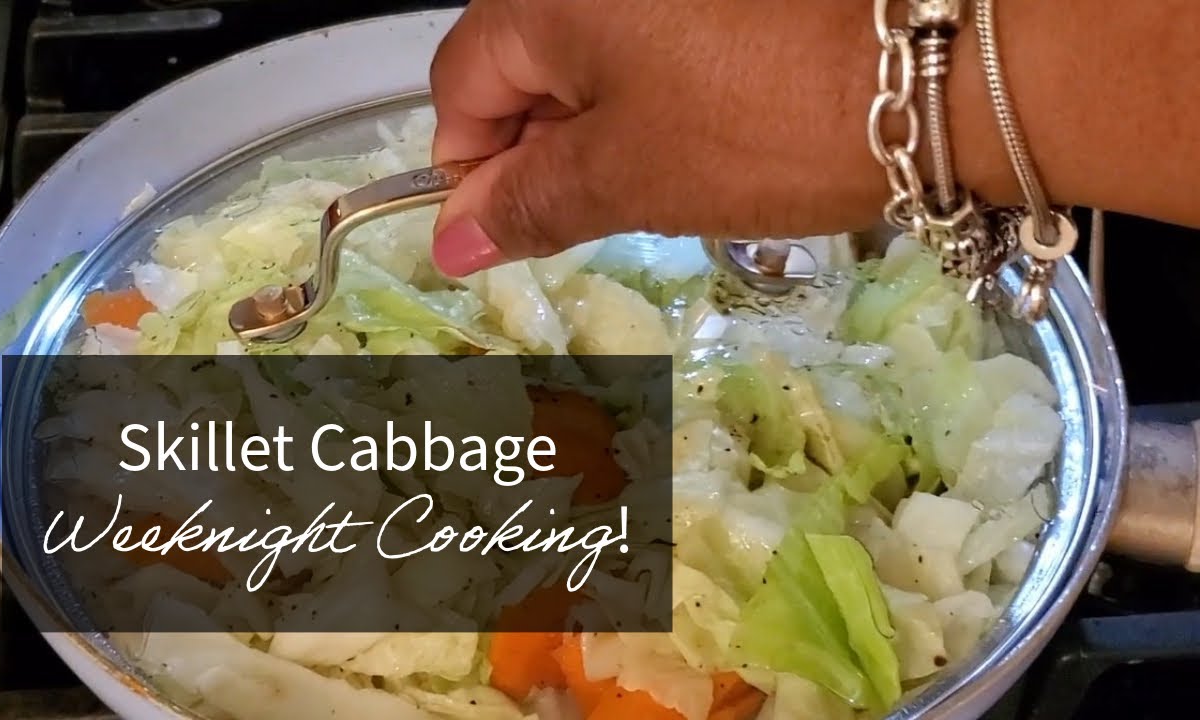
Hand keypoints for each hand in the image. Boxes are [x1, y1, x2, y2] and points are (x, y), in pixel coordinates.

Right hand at [427, 0, 894, 276]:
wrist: (932, 75)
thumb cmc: (757, 127)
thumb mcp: (625, 179)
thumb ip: (525, 204)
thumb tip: (451, 241)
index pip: (460, 86)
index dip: (471, 169)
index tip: (506, 231)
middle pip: (523, 67)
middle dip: (541, 153)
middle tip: (595, 216)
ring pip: (592, 63)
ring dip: (600, 135)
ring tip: (661, 184)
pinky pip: (651, 47)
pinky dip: (653, 103)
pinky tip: (698, 143)